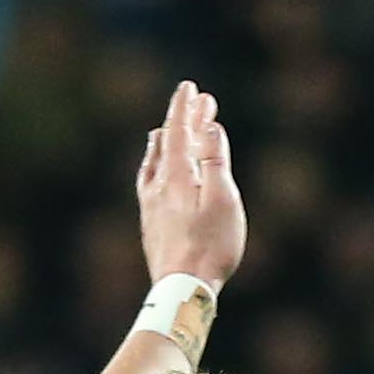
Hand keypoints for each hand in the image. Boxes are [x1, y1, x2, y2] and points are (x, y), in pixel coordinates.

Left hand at [137, 79, 243, 290]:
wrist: (182, 287)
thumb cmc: (211, 246)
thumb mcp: (223, 199)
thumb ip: (215, 160)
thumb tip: (209, 127)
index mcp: (177, 176)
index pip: (178, 131)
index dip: (184, 108)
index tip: (190, 87)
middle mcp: (158, 186)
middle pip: (168, 144)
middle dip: (184, 120)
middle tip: (201, 103)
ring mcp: (151, 205)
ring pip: (154, 162)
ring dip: (166, 141)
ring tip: (168, 129)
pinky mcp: (150, 223)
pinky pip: (150, 181)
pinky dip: (156, 165)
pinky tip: (155, 172)